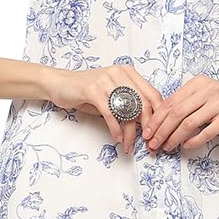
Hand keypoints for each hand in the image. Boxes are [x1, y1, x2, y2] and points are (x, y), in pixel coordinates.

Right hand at [44, 64, 165, 154]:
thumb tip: (146, 125)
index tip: (158, 133)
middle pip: (143, 103)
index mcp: (128, 73)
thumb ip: (128, 104)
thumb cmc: (87, 92)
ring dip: (129, 132)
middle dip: (147, 127)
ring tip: (128, 145)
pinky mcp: (93, 90)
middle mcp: (119, 73)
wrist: (60, 84)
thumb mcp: (112, 95)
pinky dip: (115, 128)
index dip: (158, 116)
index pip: (152, 94)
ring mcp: (106, 80)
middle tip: (147, 143)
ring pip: (126, 110)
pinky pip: (110, 113)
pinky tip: (116, 138)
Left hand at [144, 76, 218, 152]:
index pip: (170, 102)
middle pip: (176, 113)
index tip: (147, 133)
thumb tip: (161, 122)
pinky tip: (186, 146)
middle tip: (153, 144)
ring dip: (174, 137)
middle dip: (161, 130)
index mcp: (197, 83)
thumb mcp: (205, 94)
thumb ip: (187, 103)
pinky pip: (207, 131)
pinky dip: (194, 140)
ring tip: (167, 147)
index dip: (156, 119)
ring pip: (189, 122)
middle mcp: (207, 90)